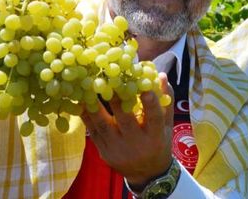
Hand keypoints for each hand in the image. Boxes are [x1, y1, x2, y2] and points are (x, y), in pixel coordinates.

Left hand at [81, 72, 174, 189]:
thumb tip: (160, 75)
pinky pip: (93, 132)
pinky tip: (81, 101)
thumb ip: (165, 100)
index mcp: (155, 136)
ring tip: (89, 87)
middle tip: (110, 79)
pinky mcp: (104, 152)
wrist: (146, 173)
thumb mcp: (166, 124)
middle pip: (125, 120)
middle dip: (117, 100)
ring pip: (103, 126)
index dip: (151, 104)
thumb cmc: (158, 141)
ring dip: (95, 106)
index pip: (154, 119)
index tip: (146, 89)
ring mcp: (118, 150)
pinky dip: (86, 115)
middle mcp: (137, 144)